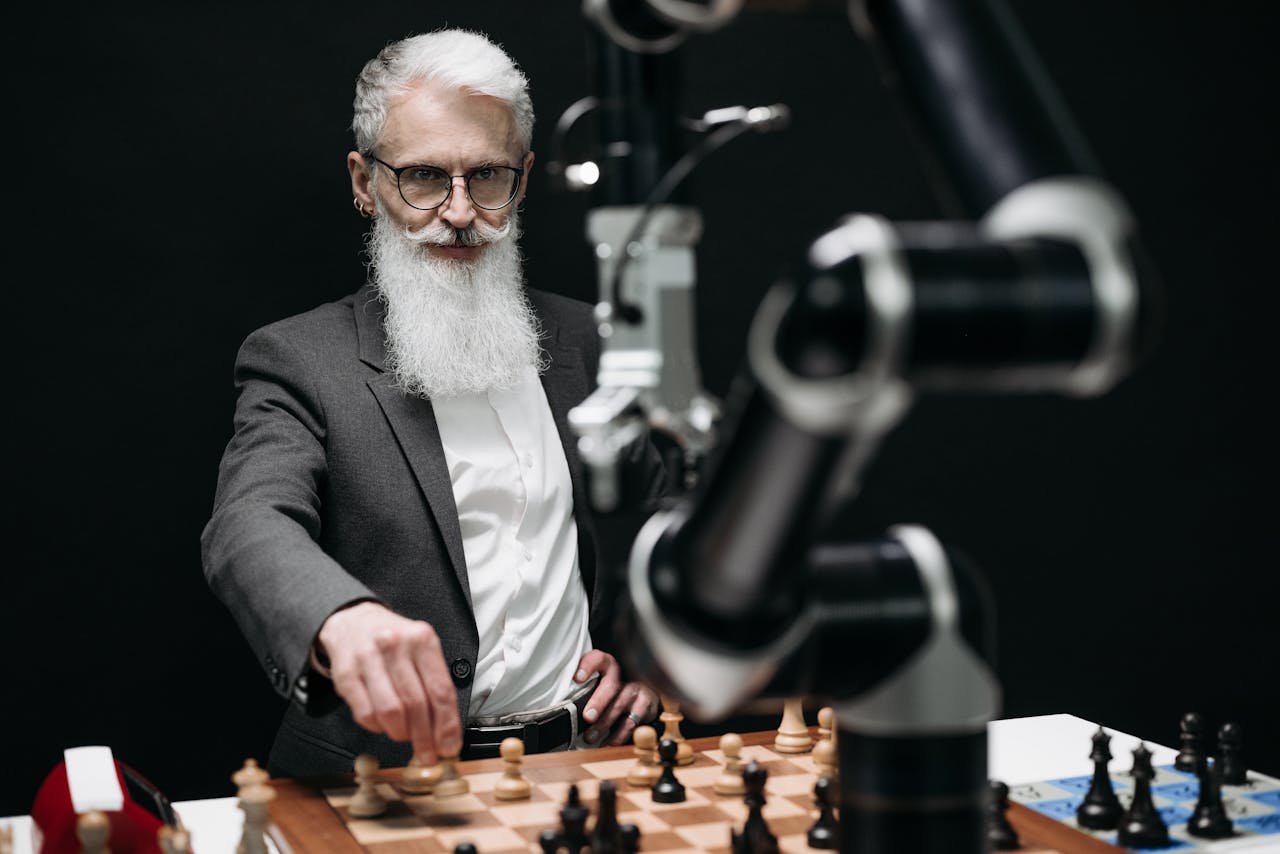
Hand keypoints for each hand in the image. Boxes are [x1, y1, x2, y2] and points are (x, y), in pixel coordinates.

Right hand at [316, 601, 461, 762]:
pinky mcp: (346, 674)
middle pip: (416, 704)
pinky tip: (383, 724)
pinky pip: (365, 713)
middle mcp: (396, 646)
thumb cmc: (394, 640)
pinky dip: (377, 727)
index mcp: (422, 640)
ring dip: (400, 733)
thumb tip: (446, 727)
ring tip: (404, 735)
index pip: (440, 691)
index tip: (449, 746)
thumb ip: (434, 682)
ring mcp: (368, 659)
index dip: (447, 725)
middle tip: (428, 753)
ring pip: (390, 712)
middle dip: (425, 737)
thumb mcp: (421, 647)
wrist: (353, 621)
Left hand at [575, 649, 658, 746]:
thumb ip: (583, 690)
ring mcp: (634, 689)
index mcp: (606, 668)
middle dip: (598, 702)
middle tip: (587, 717)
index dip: (589, 665)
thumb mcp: (597, 686)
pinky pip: (631, 722)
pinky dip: (618, 736)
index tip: (577, 678)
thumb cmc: (612, 694)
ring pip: (620, 705)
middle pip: (611, 685)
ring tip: (590, 737)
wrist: (642, 700)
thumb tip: (562, 705)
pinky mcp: (645, 704)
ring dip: (604, 723)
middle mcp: (622, 676)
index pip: (598, 658)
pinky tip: (607, 743)